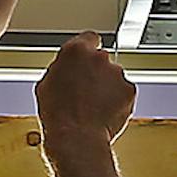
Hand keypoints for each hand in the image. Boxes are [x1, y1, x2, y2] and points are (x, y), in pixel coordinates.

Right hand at [36, 30, 135, 145]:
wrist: (76, 138)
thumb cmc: (58, 115)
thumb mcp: (47, 84)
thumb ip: (62, 69)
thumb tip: (67, 71)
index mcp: (75, 50)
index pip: (89, 38)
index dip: (87, 51)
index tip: (86, 60)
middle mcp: (99, 57)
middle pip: (102, 60)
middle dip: (97, 72)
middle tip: (86, 91)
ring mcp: (116, 73)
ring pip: (114, 77)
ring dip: (107, 88)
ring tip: (94, 107)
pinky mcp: (129, 90)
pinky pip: (124, 92)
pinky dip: (118, 101)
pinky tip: (104, 112)